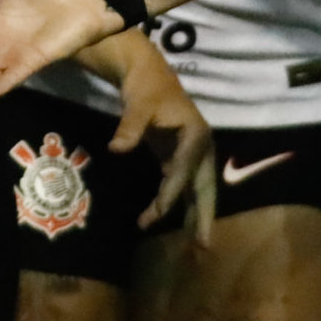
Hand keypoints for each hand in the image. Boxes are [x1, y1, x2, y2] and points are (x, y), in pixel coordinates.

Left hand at [107, 45, 216, 242]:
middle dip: (203, 217)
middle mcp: (200, 147)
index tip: (158, 213)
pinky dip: (175, 201)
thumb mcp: (138, 105)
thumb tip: (116, 148)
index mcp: (196, 135)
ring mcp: (191, 153)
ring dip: (191, 214)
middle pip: (204, 187)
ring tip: (193, 245)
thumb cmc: (145, 87)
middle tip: (204, 247)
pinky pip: (180, 184)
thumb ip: (130, 128)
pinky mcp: (179, 156)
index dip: (171, 193)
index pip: (182, 171)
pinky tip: (164, 216)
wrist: (147, 72)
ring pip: (195, 189)